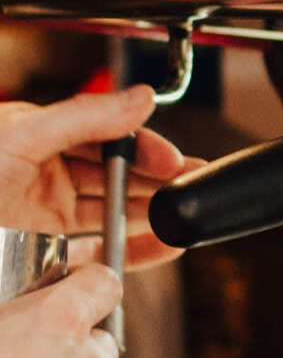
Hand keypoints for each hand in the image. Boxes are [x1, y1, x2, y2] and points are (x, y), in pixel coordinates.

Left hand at [0, 85, 198, 269]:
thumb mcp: (16, 138)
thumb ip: (82, 117)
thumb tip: (138, 98)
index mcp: (32, 137)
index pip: (104, 134)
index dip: (142, 145)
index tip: (172, 159)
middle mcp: (41, 176)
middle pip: (114, 174)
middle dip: (156, 179)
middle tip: (190, 187)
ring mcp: (45, 219)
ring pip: (113, 214)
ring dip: (152, 215)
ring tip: (182, 216)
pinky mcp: (48, 258)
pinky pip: (103, 255)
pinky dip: (138, 253)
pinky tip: (164, 247)